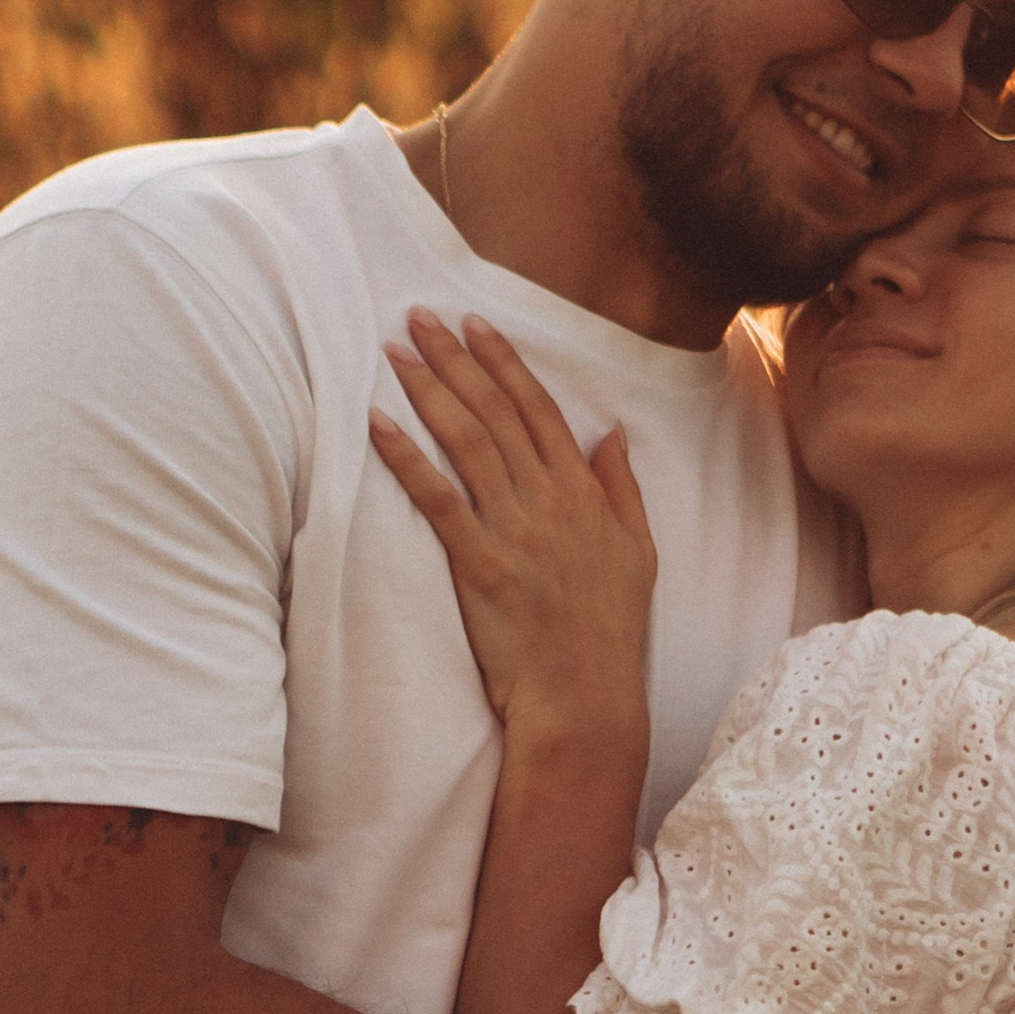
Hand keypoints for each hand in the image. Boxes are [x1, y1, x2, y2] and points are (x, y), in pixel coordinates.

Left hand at [369, 310, 656, 739]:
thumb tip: (611, 433)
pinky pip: (436, 497)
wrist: (584, 695)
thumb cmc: (609, 631)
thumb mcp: (637, 552)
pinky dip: (405, 456)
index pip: (539, 409)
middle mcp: (549, 500)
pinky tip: (377, 422)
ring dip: (428, 391)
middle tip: (418, 317)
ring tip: (395, 352)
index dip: (503, 363)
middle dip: (456, 359)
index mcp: (584, 493)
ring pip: (466, 442)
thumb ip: (622, 488)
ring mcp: (513, 529)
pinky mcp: (478, 563)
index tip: (474, 325)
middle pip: (495, 413)